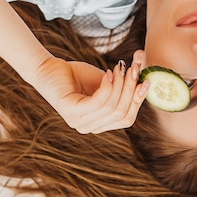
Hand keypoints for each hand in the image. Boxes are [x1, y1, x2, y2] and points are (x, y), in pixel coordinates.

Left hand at [30, 53, 147, 133]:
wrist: (49, 68)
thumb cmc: (78, 76)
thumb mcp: (106, 84)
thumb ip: (122, 89)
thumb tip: (145, 85)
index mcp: (99, 124)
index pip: (127, 119)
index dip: (138, 101)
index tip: (146, 82)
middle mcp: (88, 127)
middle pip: (121, 113)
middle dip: (131, 89)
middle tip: (134, 69)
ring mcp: (78, 122)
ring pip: (112, 106)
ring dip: (120, 84)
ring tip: (119, 68)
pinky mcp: (71, 111)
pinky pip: (99, 102)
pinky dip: (107, 86)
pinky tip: (107, 74)